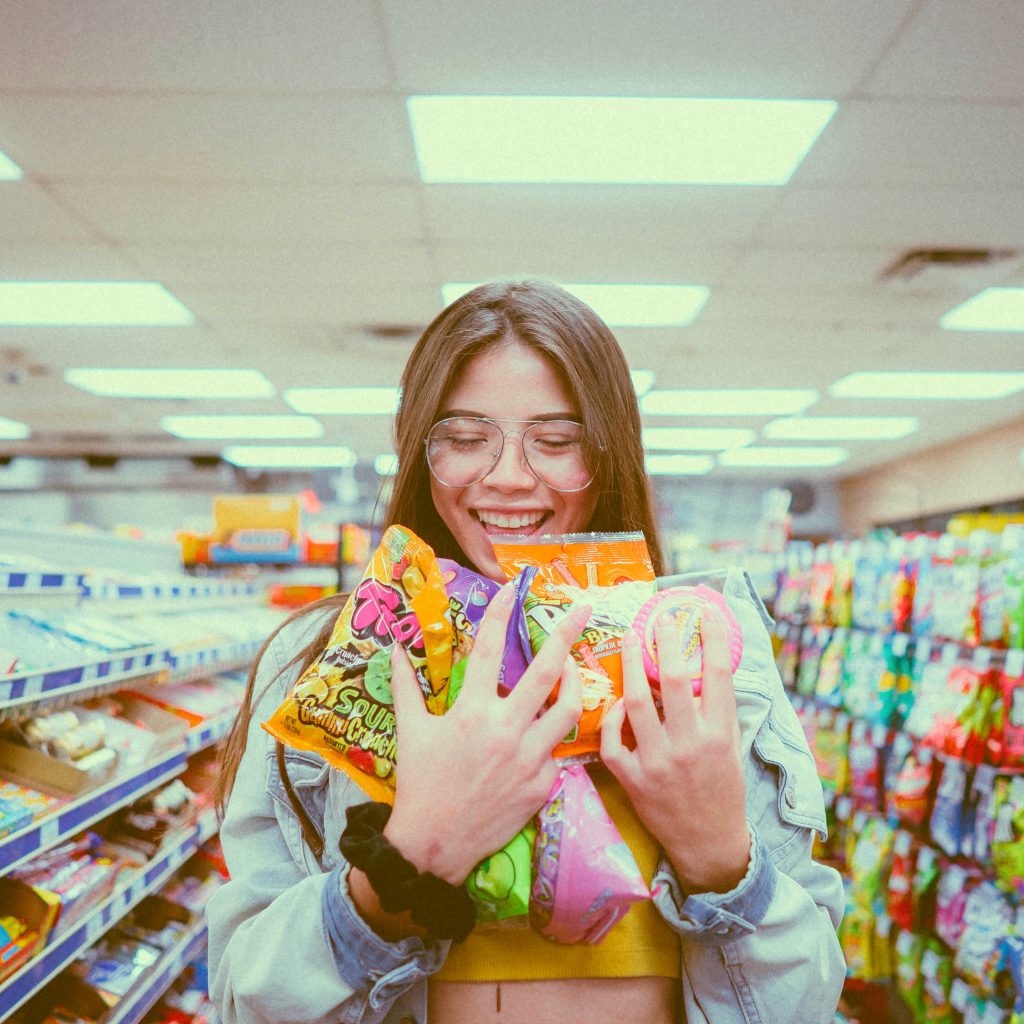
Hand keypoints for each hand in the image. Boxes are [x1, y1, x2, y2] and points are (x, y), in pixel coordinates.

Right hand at [384, 585, 586, 884]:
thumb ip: (405, 687)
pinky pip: (557, 751)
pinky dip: (553, 737)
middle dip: (567, 634)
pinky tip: (544, 733)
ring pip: (570, 710)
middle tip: (583, 609)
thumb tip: (393, 649)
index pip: (486, 649)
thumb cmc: (419, 783)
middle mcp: (505, 729)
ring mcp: (529, 758)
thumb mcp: (410, 730)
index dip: (498, 614)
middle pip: (547, 671)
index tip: (510, 589)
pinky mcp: (543, 785)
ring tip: (573, 669)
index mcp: (471, 711)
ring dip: (576, 683)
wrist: (433, 846)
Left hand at [601, 608, 749, 893]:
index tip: (706, 611)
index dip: (713, 637)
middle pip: (674, 680)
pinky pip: (613, 742)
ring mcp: (658, 764)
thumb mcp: (732, 746)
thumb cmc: (723, 788)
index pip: (719, 674)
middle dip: (666, 642)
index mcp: (720, 734)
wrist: (709, 843)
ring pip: (637, 704)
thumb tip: (707, 660)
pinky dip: (612, 719)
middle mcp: (690, 745)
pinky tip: (617, 702)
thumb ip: (718, 708)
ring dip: (632, 667)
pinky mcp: (633, 781)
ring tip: (631, 641)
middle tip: (660, 618)